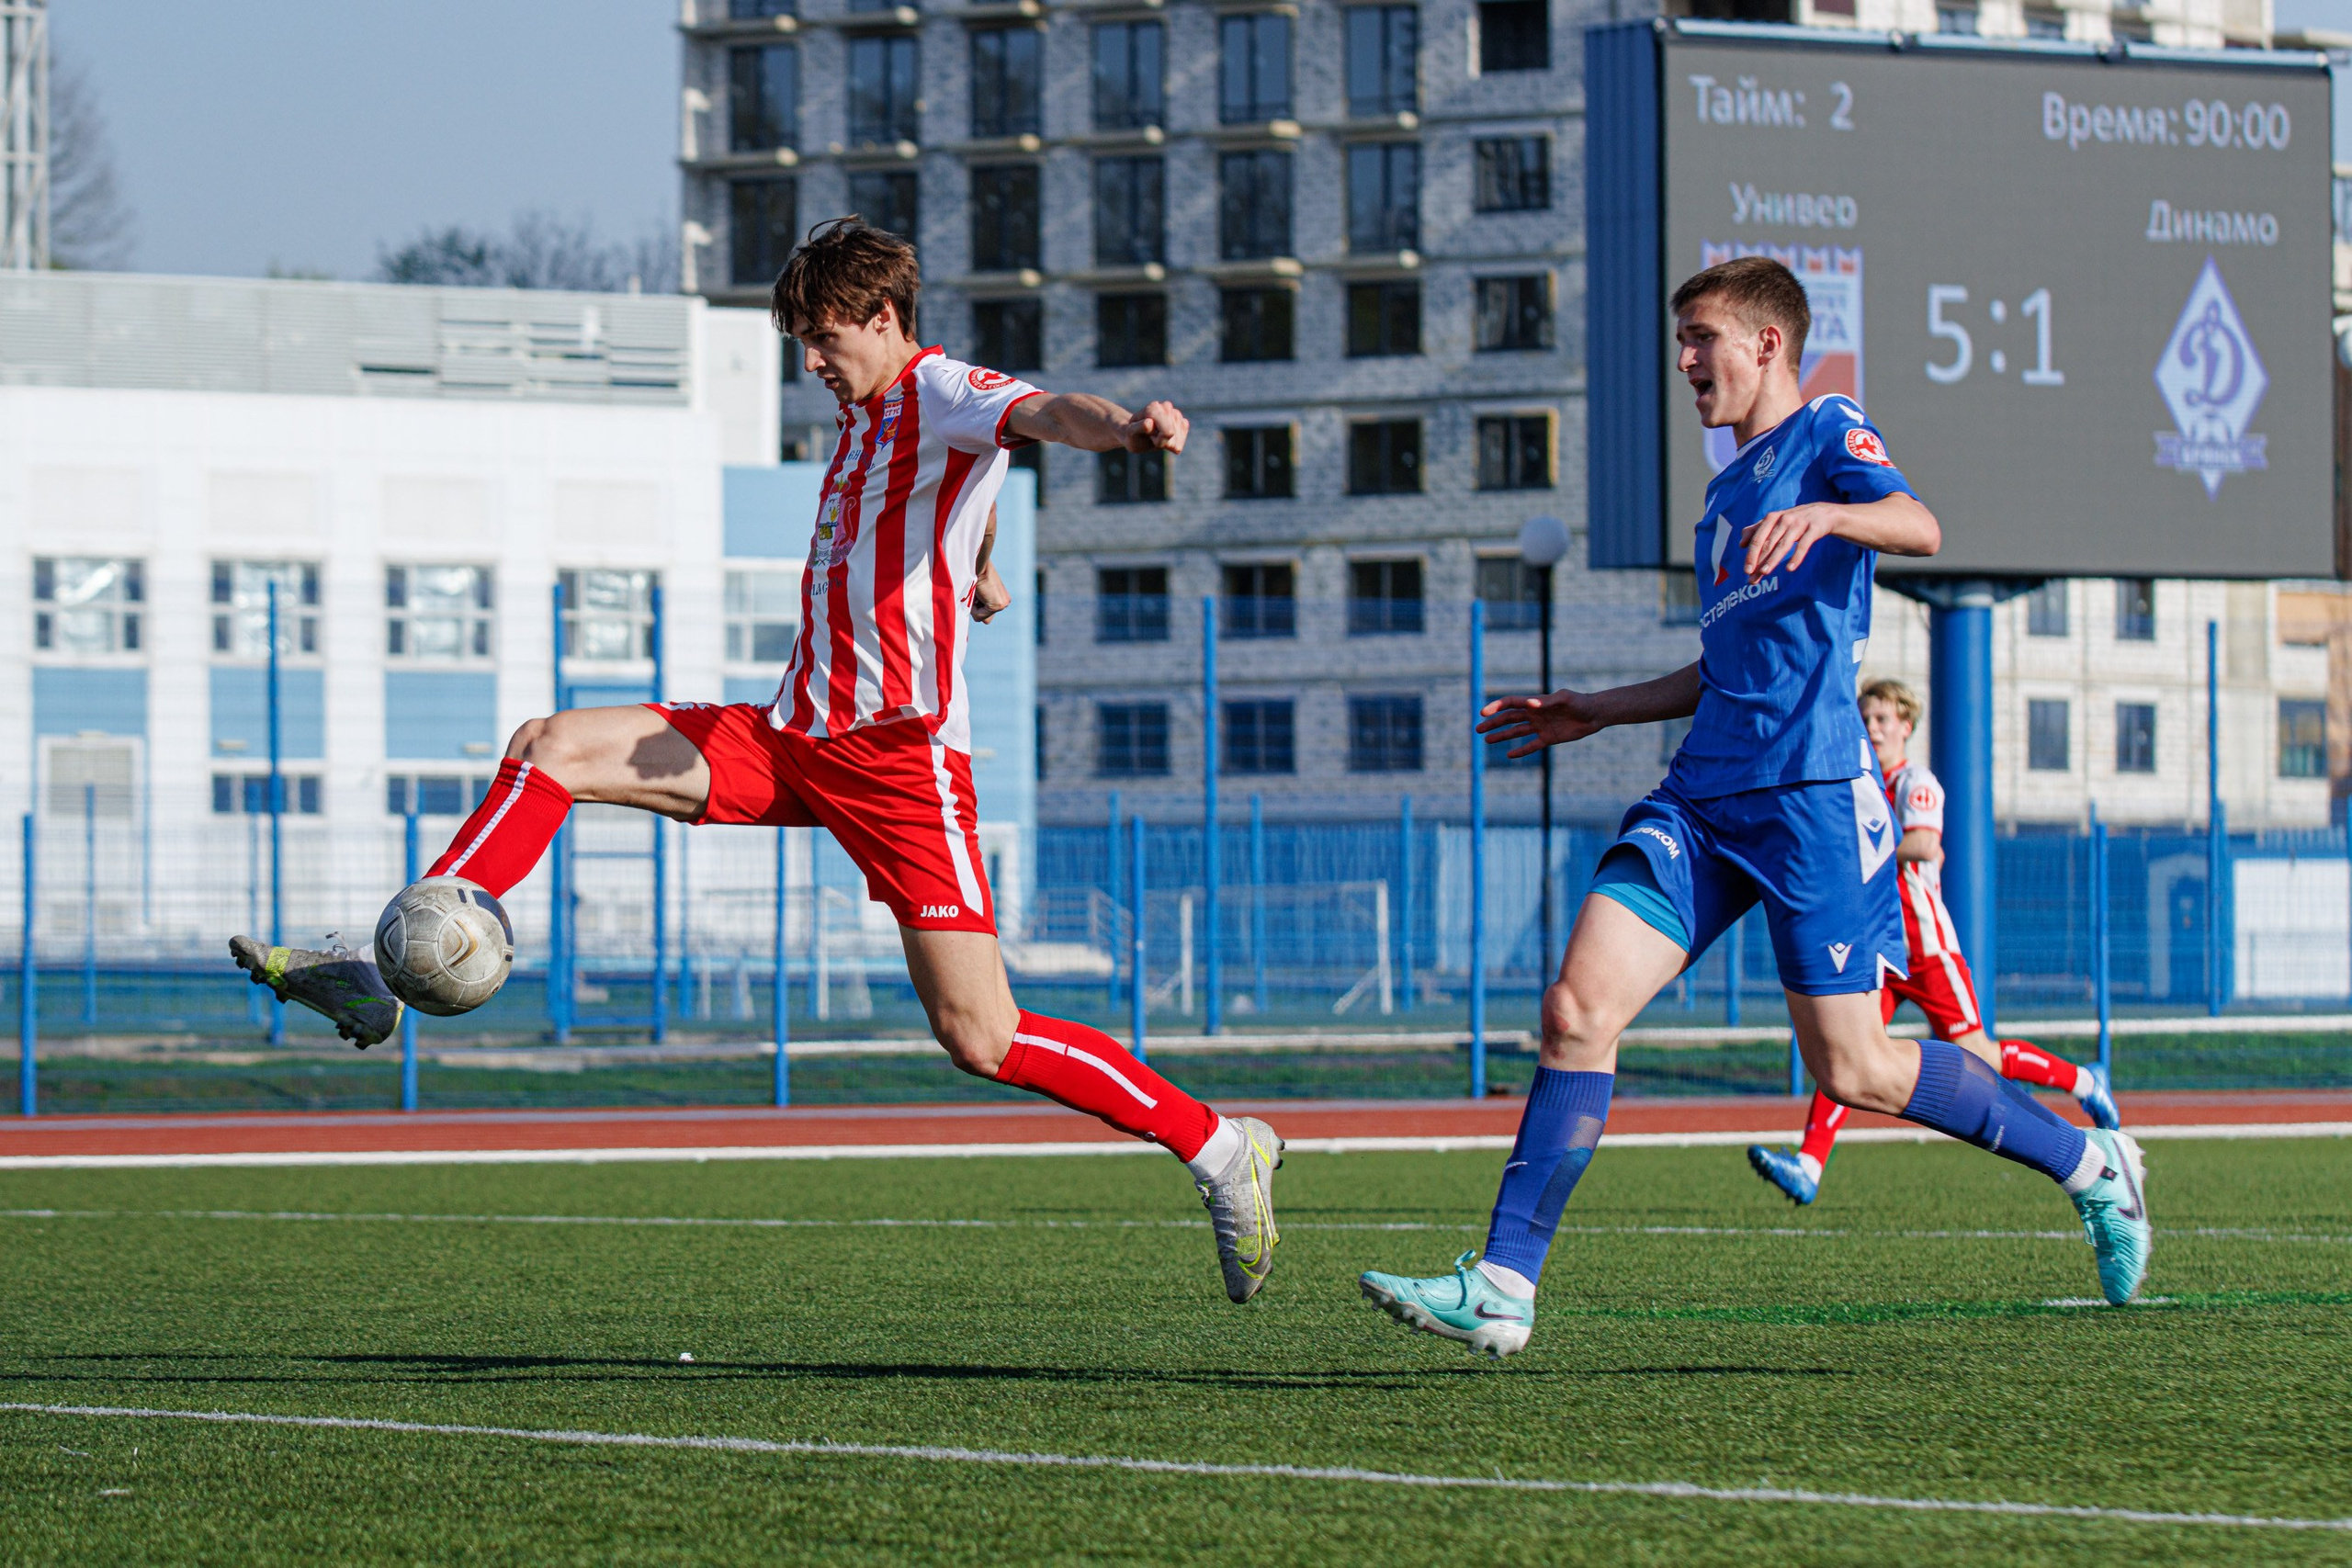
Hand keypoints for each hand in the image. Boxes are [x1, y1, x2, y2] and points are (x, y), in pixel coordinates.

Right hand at [970, 562, 1010, 623]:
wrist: (977, 565)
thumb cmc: (974, 574)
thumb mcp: (978, 591)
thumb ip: (980, 603)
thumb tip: (979, 618)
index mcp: (1002, 598)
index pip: (985, 614)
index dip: (976, 605)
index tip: (977, 592)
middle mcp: (1005, 602)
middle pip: (986, 619)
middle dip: (977, 609)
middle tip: (977, 593)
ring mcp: (1003, 604)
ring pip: (982, 618)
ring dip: (974, 608)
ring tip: (977, 592)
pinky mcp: (998, 605)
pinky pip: (979, 616)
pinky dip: (973, 608)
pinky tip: (978, 593)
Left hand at [1121, 400, 1188, 455]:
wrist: (1137, 436)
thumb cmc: (1133, 435)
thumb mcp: (1130, 434)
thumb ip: (1139, 428)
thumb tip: (1150, 423)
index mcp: (1153, 408)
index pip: (1167, 432)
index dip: (1158, 440)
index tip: (1149, 436)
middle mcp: (1166, 406)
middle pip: (1173, 434)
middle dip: (1163, 441)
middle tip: (1151, 437)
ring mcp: (1175, 414)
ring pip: (1179, 438)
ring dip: (1168, 443)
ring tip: (1156, 437)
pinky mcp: (1182, 422)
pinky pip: (1182, 439)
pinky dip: (1174, 444)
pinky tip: (1165, 440)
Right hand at [1475, 689, 1605, 759]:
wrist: (1594, 714)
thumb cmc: (1580, 702)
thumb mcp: (1565, 699)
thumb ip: (1547, 701)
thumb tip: (1530, 703)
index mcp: (1535, 703)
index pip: (1510, 704)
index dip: (1496, 707)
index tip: (1483, 713)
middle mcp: (1535, 714)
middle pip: (1509, 718)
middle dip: (1493, 723)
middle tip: (1478, 730)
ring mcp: (1540, 726)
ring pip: (1516, 732)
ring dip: (1502, 736)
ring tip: (1487, 741)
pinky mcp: (1549, 738)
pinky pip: (1531, 745)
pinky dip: (1521, 750)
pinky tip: (1509, 755)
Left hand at [1740, 503, 1843, 580]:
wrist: (1824, 513)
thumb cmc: (1795, 520)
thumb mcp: (1775, 522)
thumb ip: (1757, 531)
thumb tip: (1741, 544)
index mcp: (1772, 518)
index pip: (1758, 539)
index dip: (1751, 555)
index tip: (1746, 571)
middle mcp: (1784, 520)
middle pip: (1768, 543)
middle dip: (1759, 561)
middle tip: (1752, 578)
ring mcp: (1799, 524)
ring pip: (1783, 545)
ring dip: (1773, 560)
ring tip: (1764, 573)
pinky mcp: (1814, 529)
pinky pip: (1804, 545)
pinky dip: (1796, 557)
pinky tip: (1789, 569)